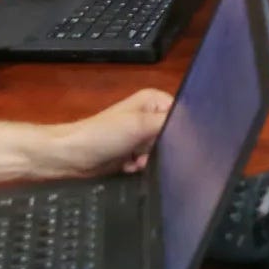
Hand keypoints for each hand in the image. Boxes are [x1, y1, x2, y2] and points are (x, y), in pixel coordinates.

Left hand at [50, 87, 173, 174]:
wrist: (70, 157)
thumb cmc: (102, 135)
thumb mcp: (140, 124)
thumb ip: (170, 125)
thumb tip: (197, 134)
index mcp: (153, 100)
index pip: (183, 115)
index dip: (183, 131)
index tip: (177, 145)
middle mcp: (149, 116)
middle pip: (173, 136)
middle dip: (164, 149)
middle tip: (150, 153)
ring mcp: (139, 136)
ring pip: (162, 152)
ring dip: (151, 161)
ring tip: (136, 162)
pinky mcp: (132, 154)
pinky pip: (149, 163)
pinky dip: (141, 168)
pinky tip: (130, 167)